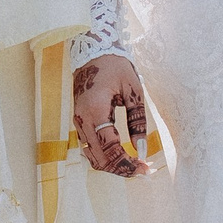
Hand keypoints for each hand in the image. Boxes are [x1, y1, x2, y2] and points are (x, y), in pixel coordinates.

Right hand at [72, 57, 149, 180]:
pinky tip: (121, 156)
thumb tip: (140, 148)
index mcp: (95, 111)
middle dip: (121, 169)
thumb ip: (137, 120)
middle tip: (142, 171)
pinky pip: (89, 147)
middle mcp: (82, 120)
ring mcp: (78, 122)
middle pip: (99, 158)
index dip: (127, 163)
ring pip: (92, 156)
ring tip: (134, 166)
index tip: (144, 168)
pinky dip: (104, 156)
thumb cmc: (115, 66)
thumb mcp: (133, 90)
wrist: (92, 51)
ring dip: (112, 165)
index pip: (109, 148)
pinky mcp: (79, 121)